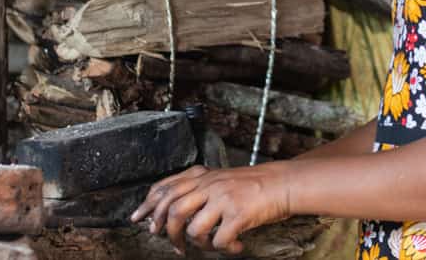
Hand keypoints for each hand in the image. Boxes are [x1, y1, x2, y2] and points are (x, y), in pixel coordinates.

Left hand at [130, 163, 292, 254]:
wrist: (285, 182)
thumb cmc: (256, 184)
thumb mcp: (224, 178)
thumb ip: (201, 187)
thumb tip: (174, 210)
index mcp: (205, 175)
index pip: (167, 187)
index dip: (149, 204)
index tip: (139, 218)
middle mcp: (211, 184)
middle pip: (174, 208)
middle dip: (167, 231)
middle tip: (173, 244)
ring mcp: (225, 199)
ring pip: (194, 228)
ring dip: (197, 244)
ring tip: (207, 247)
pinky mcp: (239, 214)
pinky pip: (220, 240)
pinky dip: (225, 249)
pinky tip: (235, 247)